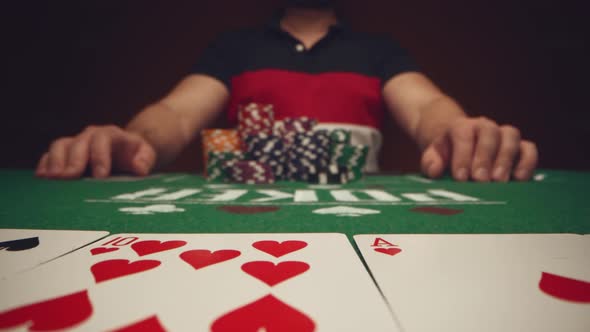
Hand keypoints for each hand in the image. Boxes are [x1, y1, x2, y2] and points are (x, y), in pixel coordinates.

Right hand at [36, 125, 156, 178]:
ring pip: (60, 146)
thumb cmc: (136, 155)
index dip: (100, 157)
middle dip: (73, 160)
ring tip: (51, 178)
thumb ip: (145, 159)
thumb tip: (139, 167)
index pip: (103, 140)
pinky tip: (42, 178)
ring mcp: (75, 143)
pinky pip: (49, 155)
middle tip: (68, 177)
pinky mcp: (64, 153)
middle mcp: (90, 136)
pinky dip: (45, 165)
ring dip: (54, 162)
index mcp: (111, 135)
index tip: (100, 176)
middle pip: (78, 143)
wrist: (124, 151)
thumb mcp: (146, 155)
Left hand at [420, 117, 537, 181]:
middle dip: (485, 157)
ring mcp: (503, 135)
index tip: (461, 177)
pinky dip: (527, 162)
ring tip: (499, 181)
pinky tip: (519, 179)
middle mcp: (484, 126)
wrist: (458, 147)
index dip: (462, 154)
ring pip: (511, 136)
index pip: (462, 133)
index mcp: (461, 127)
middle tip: (481, 180)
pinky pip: (528, 149)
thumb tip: (434, 170)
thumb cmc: (445, 156)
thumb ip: (430, 163)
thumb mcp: (432, 158)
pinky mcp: (519, 147)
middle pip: (489, 133)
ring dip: (506, 159)